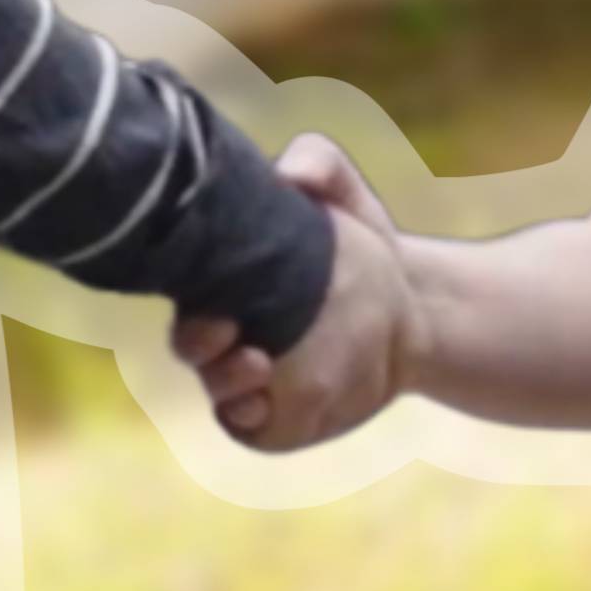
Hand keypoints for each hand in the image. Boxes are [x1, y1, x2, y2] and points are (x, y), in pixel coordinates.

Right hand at [172, 135, 408, 450]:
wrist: (410, 301)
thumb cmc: (357, 236)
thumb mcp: (342, 189)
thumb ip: (317, 162)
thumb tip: (293, 174)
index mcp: (221, 275)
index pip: (181, 284)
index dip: (182, 287)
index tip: (210, 288)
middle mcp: (223, 331)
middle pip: (190, 345)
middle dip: (197, 341)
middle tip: (228, 330)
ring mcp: (250, 381)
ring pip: (219, 391)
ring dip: (227, 383)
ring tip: (260, 364)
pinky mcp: (279, 419)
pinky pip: (255, 428)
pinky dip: (257, 420)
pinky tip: (271, 402)